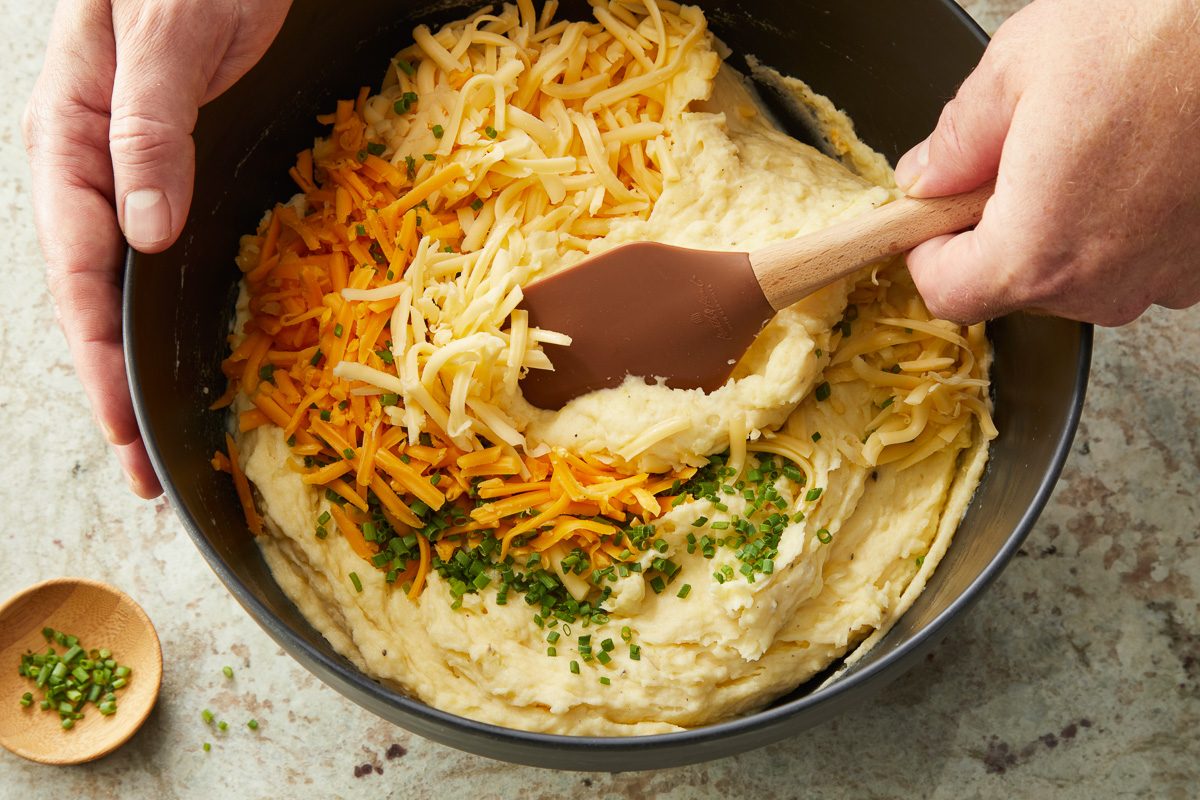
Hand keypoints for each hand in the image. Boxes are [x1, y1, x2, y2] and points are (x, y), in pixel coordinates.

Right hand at [23, 0, 290, 496]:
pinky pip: (159, 252)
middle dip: (115, 385)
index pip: (77, 271)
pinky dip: (164, 310)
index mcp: (69, 137)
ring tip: (160, 437)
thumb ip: (151, 127)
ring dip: (136, 360)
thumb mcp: (165, 34)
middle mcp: (90, 165)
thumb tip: (143, 232)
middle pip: (91, 297)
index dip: (100, 356)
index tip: (125, 428)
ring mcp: (128, 171)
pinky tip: (177, 348)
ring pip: (121, 285)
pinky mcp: (172, 167)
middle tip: (147, 469)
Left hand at [894, 0, 1199, 326]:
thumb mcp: (1017, 69)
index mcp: (1036, 250)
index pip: (949, 294)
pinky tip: (1134, 163)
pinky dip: (1118, 224)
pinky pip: (1134, 260)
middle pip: (1013, 285)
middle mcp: (1101, 283)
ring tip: (1085, 149)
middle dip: (997, 230)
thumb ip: (956, 140)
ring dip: (1061, 226)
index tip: (932, 216)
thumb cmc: (1157, 34)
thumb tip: (926, 177)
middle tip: (1015, 158)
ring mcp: (1160, 278)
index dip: (928, 251)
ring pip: (1074, 275)